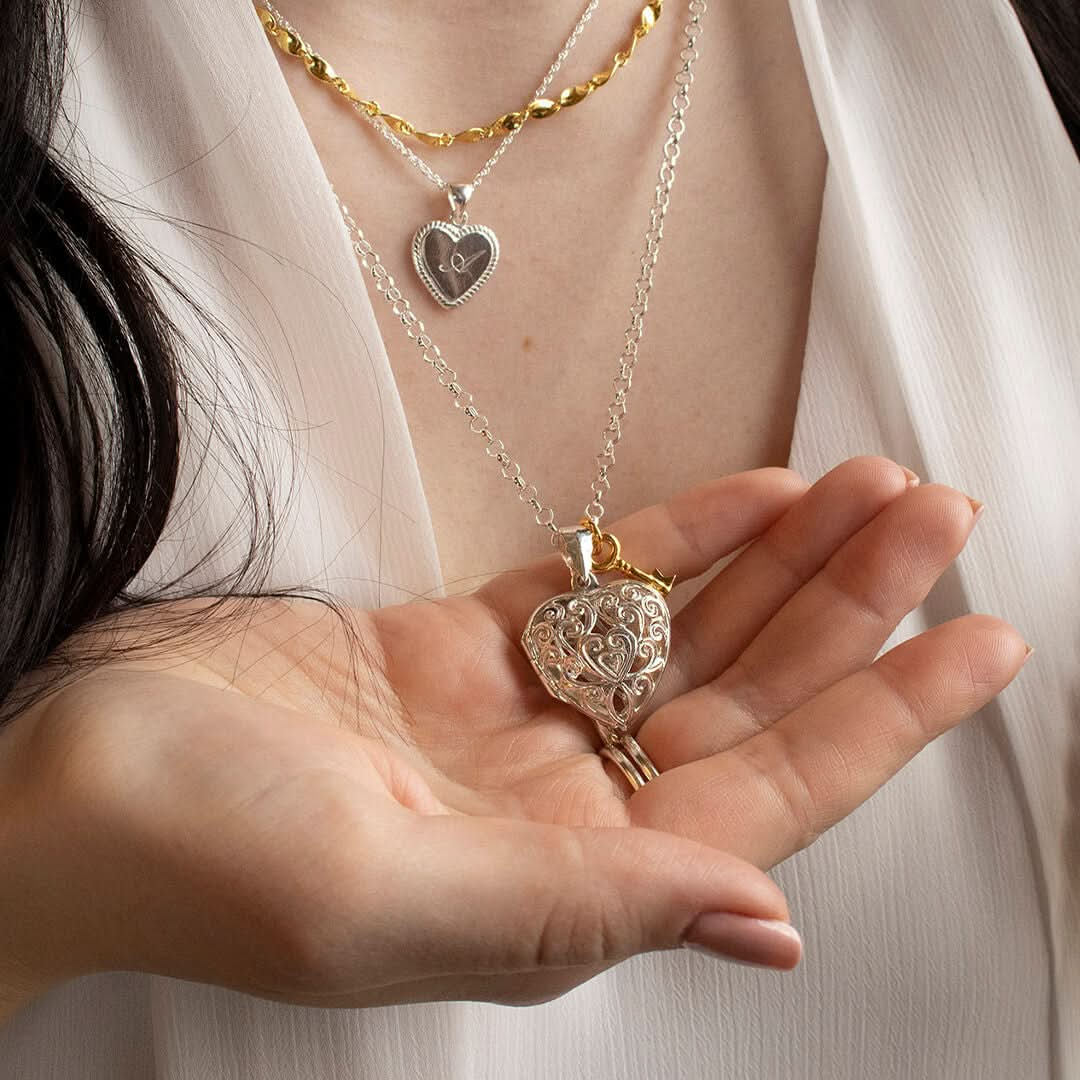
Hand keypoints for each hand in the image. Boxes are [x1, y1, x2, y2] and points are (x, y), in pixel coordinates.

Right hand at [0, 456, 1030, 1016]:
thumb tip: (764, 929)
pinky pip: (595, 588)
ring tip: (870, 490)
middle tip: (936, 517)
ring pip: (685, 635)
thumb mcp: (387, 900)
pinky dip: (673, 540)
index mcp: (565, 887)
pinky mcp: (462, 648)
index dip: (885, 719)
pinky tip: (749, 496)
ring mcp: (516, 721)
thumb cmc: (200, 853)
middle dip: (849, 608)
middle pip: (746, 699)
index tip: (979, 641)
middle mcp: (563, 806)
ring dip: (777, 563)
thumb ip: (580, 913)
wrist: (75, 776)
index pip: (771, 798)